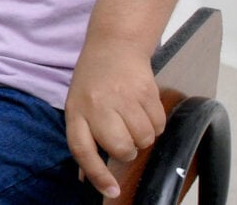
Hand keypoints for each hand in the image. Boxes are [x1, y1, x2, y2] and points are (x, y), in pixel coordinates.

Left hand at [64, 40, 164, 199]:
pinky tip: (143, 107)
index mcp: (76, 111)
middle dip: (127, 149)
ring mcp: (123, 98)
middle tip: (123, 133)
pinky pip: (160, 126)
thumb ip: (83, 138)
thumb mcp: (78, 105)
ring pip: (145, 139)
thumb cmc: (94, 81)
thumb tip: (86, 176)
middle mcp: (97, 105)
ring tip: (132, 116)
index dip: (97, 175)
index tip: (111, 191)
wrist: (114, 46)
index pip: (83, 150)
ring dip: (143, 135)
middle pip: (121, 148)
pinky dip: (156, 124)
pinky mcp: (146, 92)